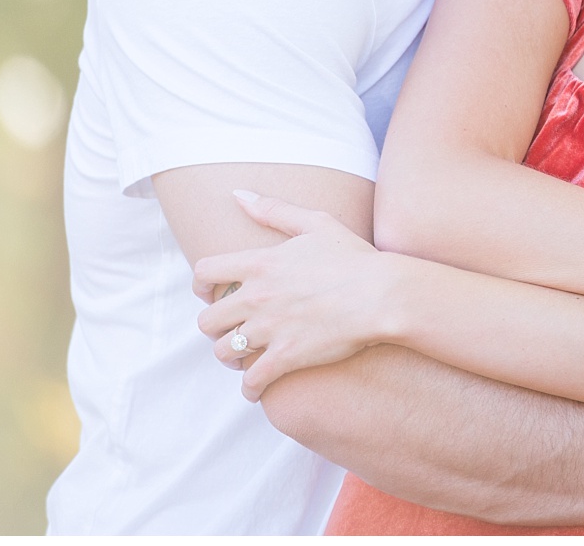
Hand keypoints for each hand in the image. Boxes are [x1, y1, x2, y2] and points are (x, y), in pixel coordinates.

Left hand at [194, 190, 399, 401]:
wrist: (383, 294)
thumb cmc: (354, 257)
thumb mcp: (316, 223)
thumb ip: (274, 210)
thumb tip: (237, 194)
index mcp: (259, 263)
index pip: (204, 273)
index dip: (200, 286)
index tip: (208, 293)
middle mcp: (256, 297)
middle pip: (207, 320)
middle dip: (215, 326)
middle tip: (231, 328)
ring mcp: (269, 329)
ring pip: (224, 352)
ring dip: (231, 356)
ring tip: (244, 356)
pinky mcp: (286, 357)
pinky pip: (252, 381)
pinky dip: (250, 388)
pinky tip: (257, 387)